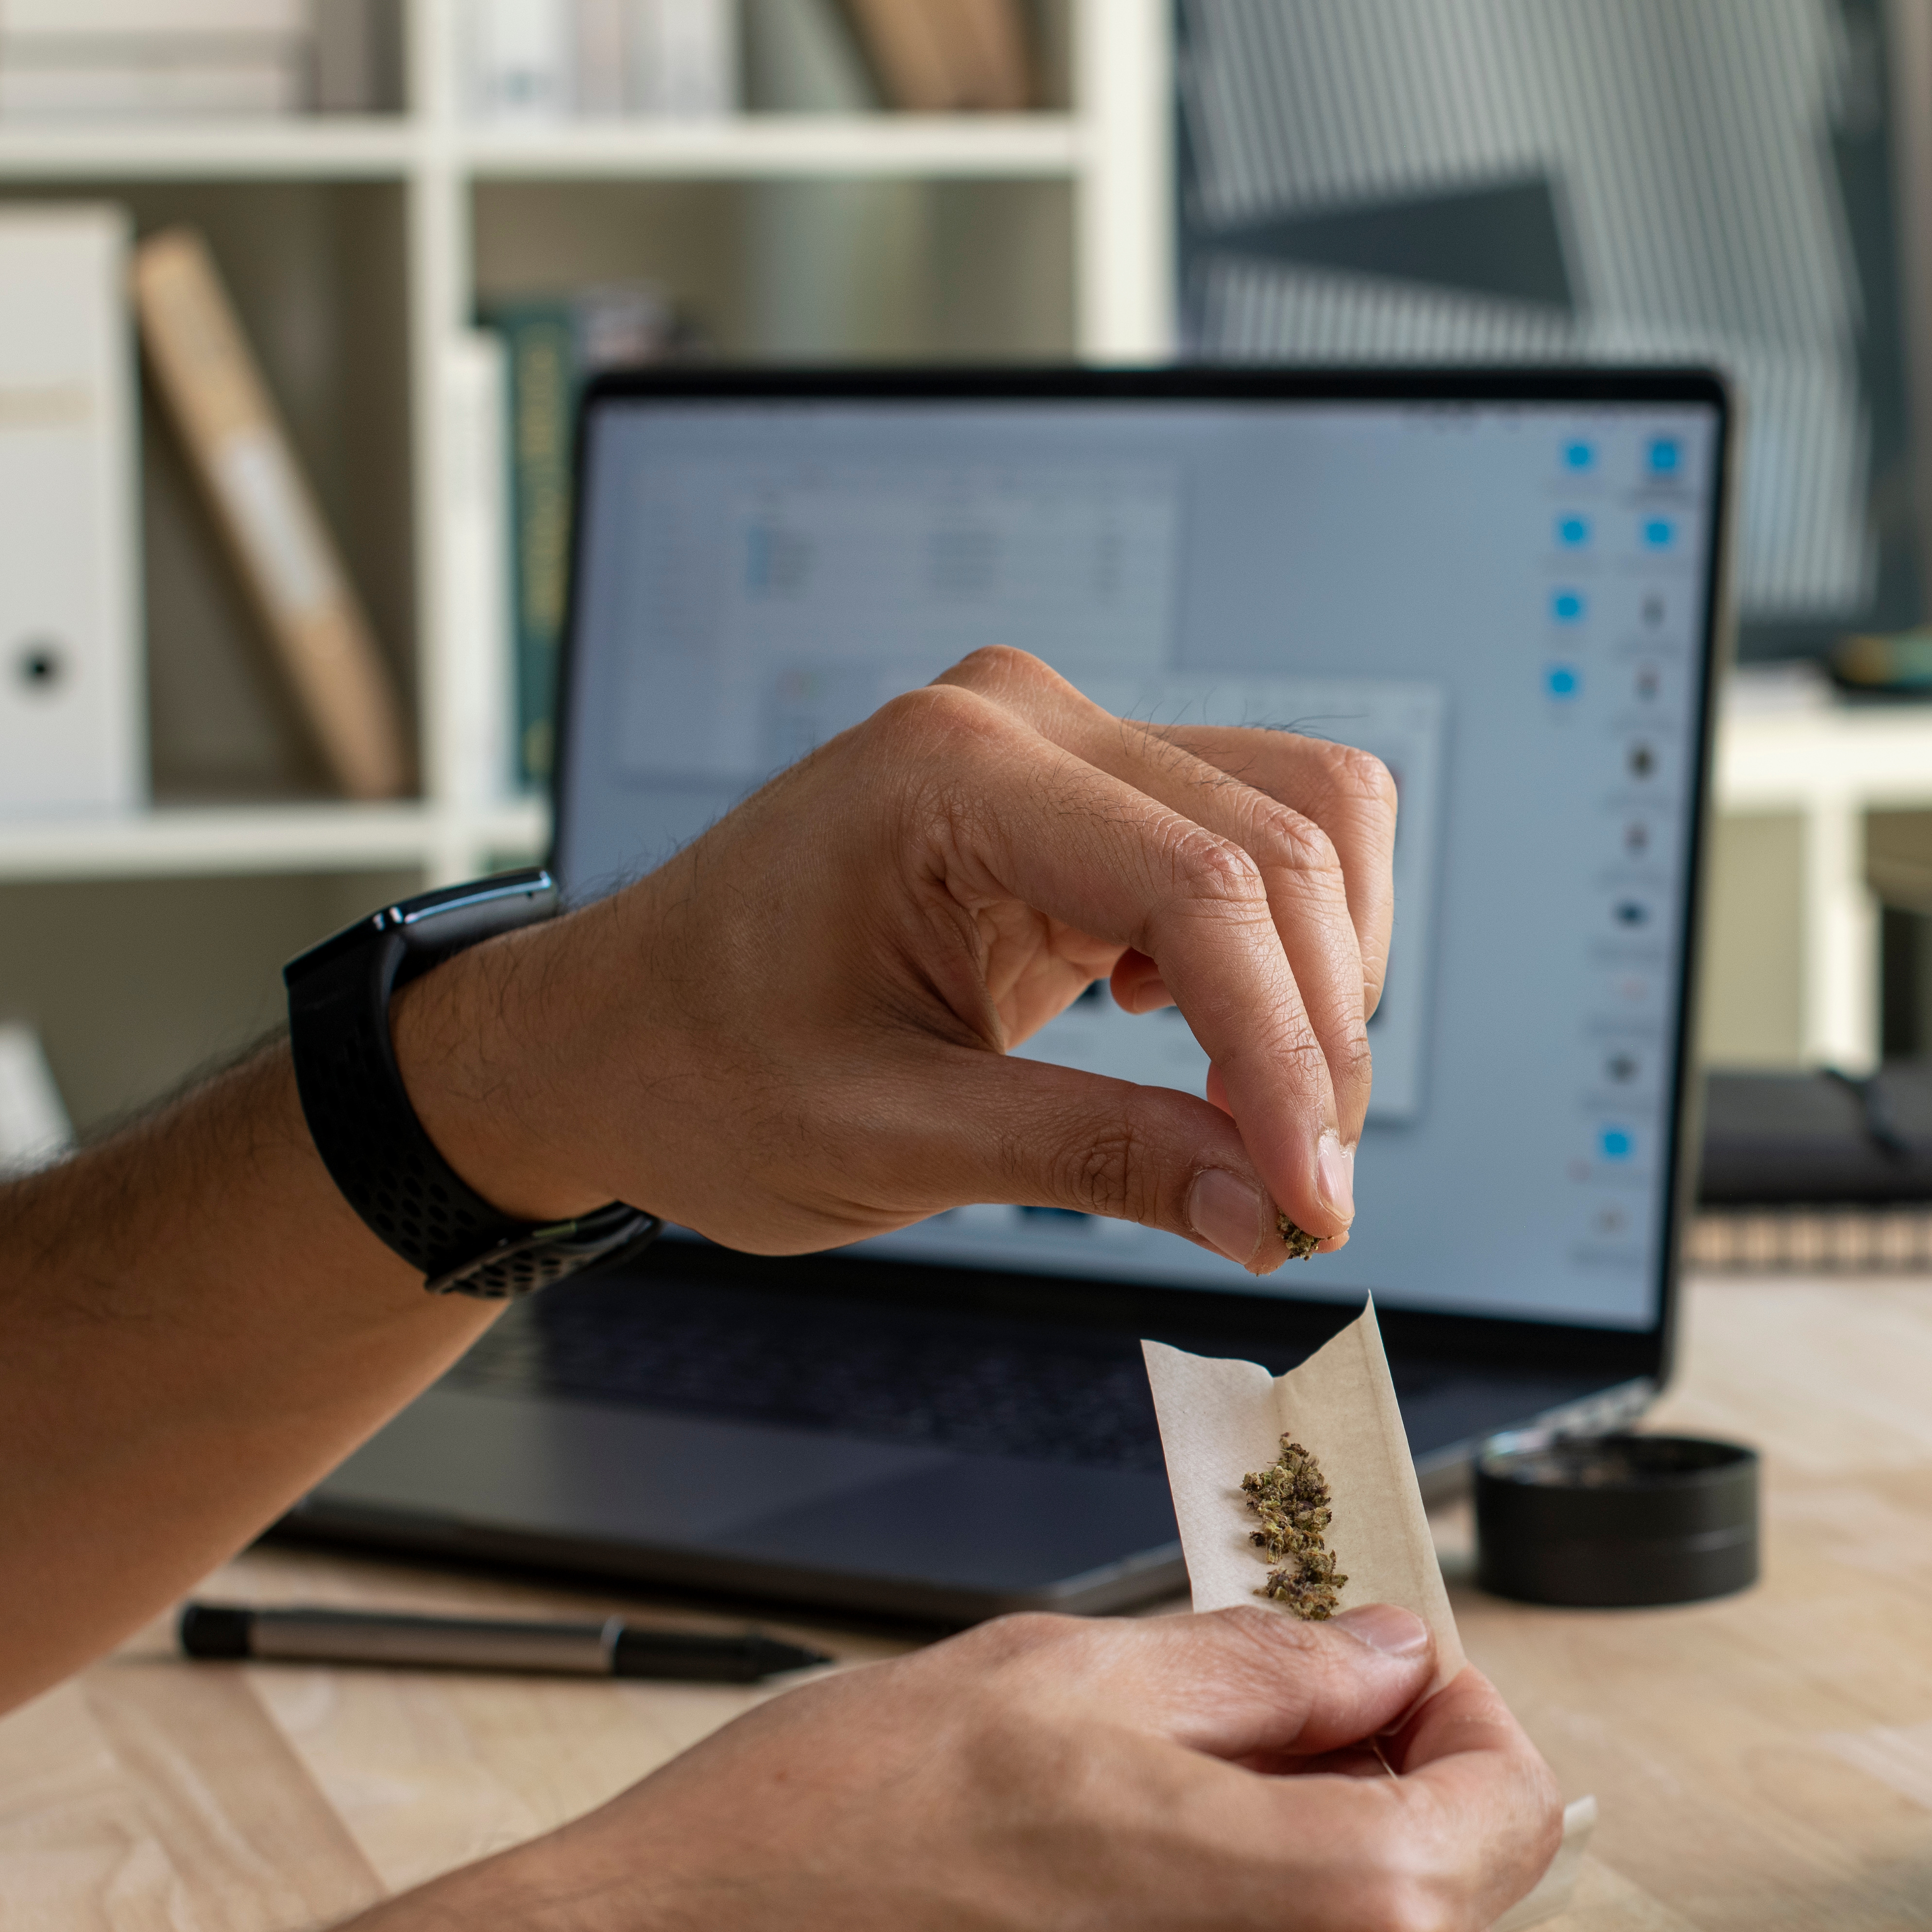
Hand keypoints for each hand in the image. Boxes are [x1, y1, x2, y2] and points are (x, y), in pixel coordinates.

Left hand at [397, 648, 1396, 1271]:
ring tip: (1259, 1122)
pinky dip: (1274, 959)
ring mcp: (1062, 746)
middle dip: (1318, 1033)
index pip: (1201, 890)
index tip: (1309, 1198)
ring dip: (1321, 985)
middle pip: (1287, 844)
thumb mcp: (887, 1142)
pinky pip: (1254, 847)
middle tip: (1297, 1194)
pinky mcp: (1087, 797)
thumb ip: (1096, 1159)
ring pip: (1305, 825)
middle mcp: (1024, 721)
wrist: (610, 1033)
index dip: (1284, 1056)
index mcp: (952, 771)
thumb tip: (1266, 1209)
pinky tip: (1191, 1042)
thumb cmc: (699, 1071)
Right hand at [482, 1603, 1559, 1931]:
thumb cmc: (806, 1879)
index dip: (1452, 1714)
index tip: (1385, 1681)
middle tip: (1206, 1759)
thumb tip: (1371, 1656)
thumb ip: (1263, 1669)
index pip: (1512, 1800)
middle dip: (1350, 1820)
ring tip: (1092, 1876)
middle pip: (1431, 1920)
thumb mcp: (1058, 1680)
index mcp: (1339, 1918)